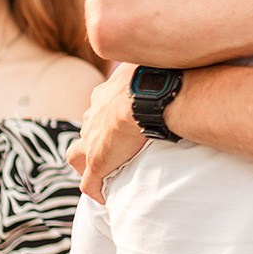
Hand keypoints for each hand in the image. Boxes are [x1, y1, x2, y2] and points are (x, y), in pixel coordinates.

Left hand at [67, 62, 146, 200]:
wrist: (147, 96)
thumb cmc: (155, 77)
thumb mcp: (151, 62)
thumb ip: (155, 63)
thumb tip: (176, 55)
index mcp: (104, 96)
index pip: (98, 107)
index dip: (106, 117)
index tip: (118, 123)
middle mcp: (92, 117)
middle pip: (85, 130)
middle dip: (94, 139)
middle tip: (112, 148)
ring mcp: (92, 141)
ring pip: (77, 155)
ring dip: (87, 164)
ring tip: (104, 173)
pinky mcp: (97, 162)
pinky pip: (89, 183)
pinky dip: (94, 190)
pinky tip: (104, 198)